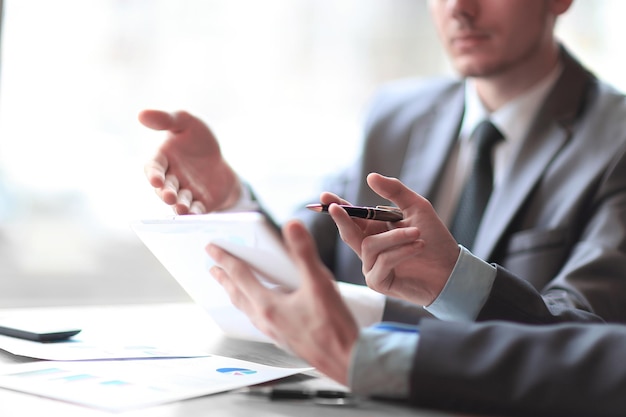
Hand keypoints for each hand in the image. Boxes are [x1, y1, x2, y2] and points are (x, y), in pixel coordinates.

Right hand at [139, 109, 240, 213]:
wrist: (220, 160)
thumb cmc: (198, 139)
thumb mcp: (187, 122)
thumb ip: (166, 119)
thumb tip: (141, 114)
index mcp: (162, 159)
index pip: (153, 167)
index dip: (153, 174)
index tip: (155, 179)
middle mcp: (170, 179)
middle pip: (164, 188)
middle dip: (166, 193)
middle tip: (169, 196)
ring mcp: (185, 193)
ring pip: (179, 202)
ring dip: (179, 206)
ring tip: (182, 208)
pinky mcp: (200, 204)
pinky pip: (196, 210)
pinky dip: (195, 213)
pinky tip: (197, 214)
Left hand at [207, 220, 357, 385]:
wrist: (346, 360)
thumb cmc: (333, 326)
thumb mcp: (320, 283)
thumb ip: (304, 253)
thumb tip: (292, 226)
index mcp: (268, 305)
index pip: (240, 275)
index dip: (225, 258)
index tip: (212, 248)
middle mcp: (265, 320)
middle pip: (237, 294)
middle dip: (224, 279)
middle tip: (213, 268)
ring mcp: (273, 331)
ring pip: (247, 308)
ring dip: (237, 293)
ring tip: (232, 286)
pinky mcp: (283, 338)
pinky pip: (259, 318)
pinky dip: (253, 306)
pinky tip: (263, 306)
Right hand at [329, 173, 459, 305]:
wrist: (450, 269)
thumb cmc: (434, 239)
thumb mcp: (417, 208)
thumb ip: (395, 192)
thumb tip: (371, 176)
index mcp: (375, 229)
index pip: (351, 217)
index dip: (337, 207)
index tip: (325, 196)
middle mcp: (369, 248)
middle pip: (348, 232)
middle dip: (342, 219)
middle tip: (336, 208)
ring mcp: (371, 266)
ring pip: (369, 246)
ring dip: (395, 237)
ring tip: (418, 234)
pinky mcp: (378, 282)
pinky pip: (381, 262)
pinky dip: (400, 252)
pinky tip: (418, 247)